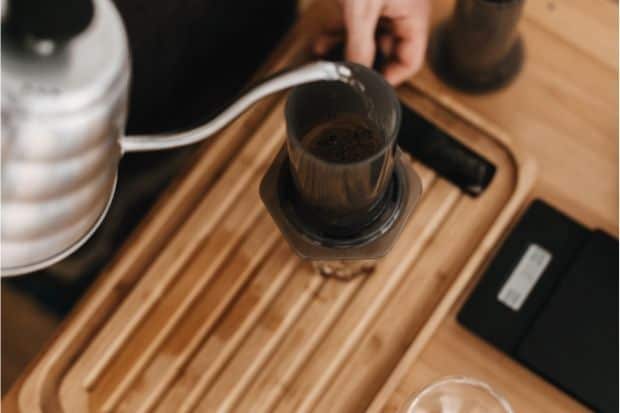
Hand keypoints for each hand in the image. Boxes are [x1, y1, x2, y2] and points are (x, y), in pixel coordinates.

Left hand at [313, 0, 430, 84]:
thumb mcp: (361, 10)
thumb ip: (360, 45)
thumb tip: (356, 74)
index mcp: (413, 16)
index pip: (410, 61)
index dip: (390, 78)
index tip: (369, 90)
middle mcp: (401, 13)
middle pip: (388, 52)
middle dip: (364, 65)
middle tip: (345, 79)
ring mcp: (383, 5)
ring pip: (367, 39)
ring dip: (346, 51)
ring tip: (327, 65)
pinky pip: (354, 23)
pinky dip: (338, 34)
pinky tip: (320, 45)